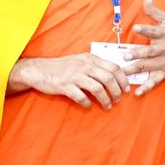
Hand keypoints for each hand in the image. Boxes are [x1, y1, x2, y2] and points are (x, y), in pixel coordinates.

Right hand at [9, 53, 130, 108]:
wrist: (39, 70)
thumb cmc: (61, 67)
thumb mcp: (80, 60)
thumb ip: (95, 65)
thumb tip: (114, 75)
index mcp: (90, 59)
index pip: (114, 67)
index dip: (123, 80)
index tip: (126, 89)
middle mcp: (84, 66)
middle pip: (109, 79)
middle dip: (117, 92)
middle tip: (118, 100)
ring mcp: (74, 76)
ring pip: (98, 89)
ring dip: (105, 100)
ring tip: (107, 106)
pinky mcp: (65, 86)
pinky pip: (81, 97)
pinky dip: (87, 104)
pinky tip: (88, 106)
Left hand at [126, 0, 164, 94]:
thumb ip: (154, 12)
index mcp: (164, 35)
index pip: (154, 31)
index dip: (145, 30)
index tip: (136, 28)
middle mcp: (163, 49)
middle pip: (149, 51)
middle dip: (138, 54)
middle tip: (126, 56)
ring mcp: (164, 62)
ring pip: (148, 66)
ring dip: (136, 69)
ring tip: (124, 72)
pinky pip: (155, 81)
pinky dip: (146, 87)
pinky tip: (137, 93)